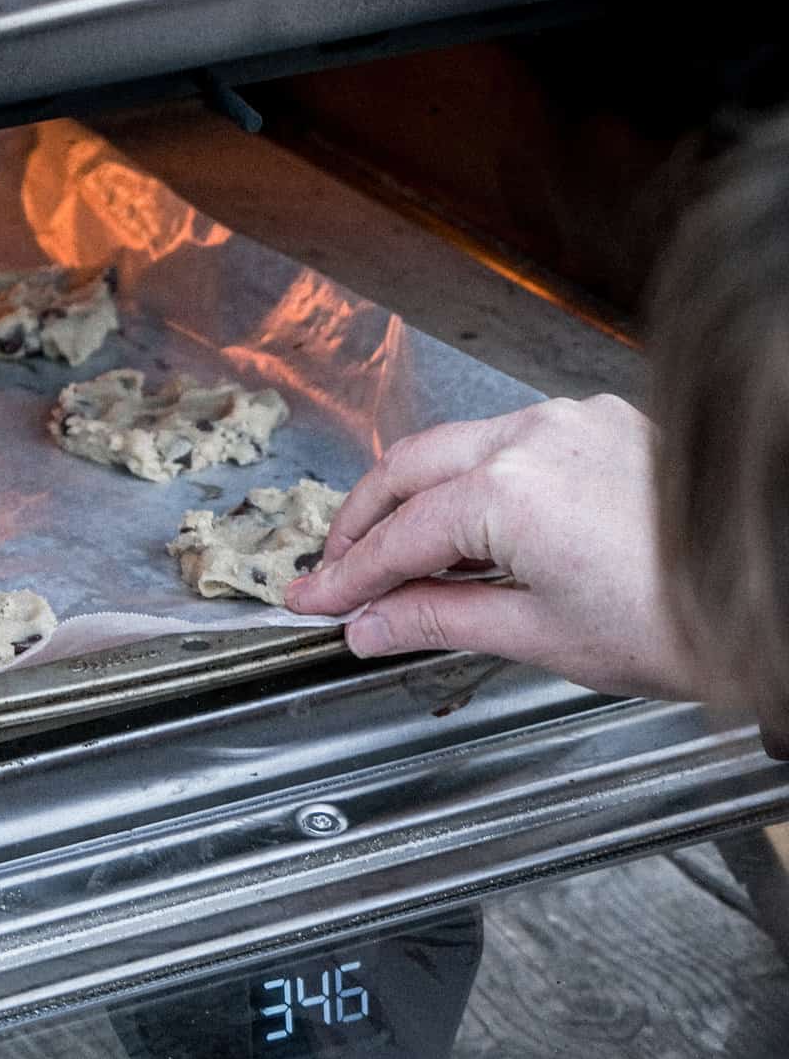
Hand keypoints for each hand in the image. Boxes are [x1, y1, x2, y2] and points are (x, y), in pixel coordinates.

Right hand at [285, 394, 735, 704]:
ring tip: (392, 559)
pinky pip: (510, 441)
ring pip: (457, 446)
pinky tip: (466, 529)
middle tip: (333, 574)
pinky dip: (470, 481)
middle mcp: (535, 437)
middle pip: (408, 469)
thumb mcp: (538, 635)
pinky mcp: (603, 425)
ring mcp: (572, 422)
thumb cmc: (675, 622)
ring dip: (413, 498)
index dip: (346, 578)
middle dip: (361, 523)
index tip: (315, 602)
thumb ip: (439, 618)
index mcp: (508, 491)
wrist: (766, 597)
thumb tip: (372, 626)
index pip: (397, 537)